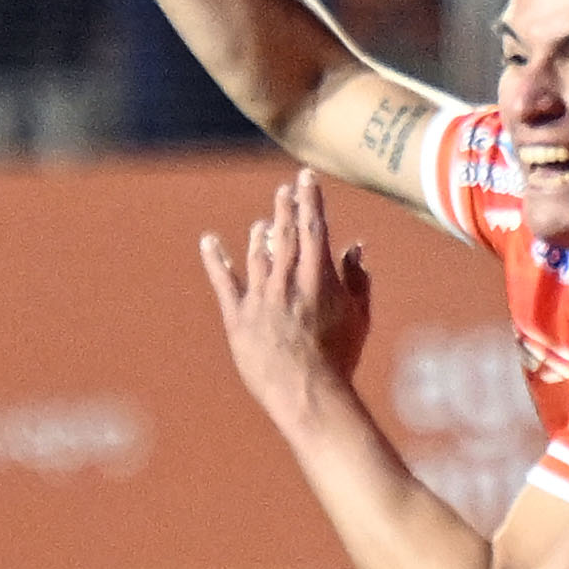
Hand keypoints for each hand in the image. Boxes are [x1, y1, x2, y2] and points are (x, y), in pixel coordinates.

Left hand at [198, 173, 372, 429]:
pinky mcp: (238, 316)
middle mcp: (286, 280)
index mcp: (319, 277)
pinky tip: (209, 242)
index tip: (306, 178)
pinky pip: (224, 281)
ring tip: (263, 222)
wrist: (305, 390)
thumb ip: (358, 279)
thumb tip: (355, 249)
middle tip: (284, 189)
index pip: (314, 227)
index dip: (310, 199)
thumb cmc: (339, 357)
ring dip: (261, 234)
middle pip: (284, 234)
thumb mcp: (360, 317)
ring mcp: (259, 296)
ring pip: (257, 254)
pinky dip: (215, 259)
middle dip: (285, 207)